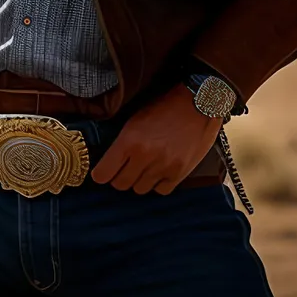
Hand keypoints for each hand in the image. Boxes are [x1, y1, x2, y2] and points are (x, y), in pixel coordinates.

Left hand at [91, 83, 222, 194]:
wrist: (197, 105)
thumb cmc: (163, 107)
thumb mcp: (134, 119)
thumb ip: (121, 141)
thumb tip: (108, 159)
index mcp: (129, 140)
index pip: (104, 173)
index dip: (100, 174)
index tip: (101, 173)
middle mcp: (144, 157)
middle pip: (120, 184)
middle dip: (118, 177)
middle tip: (121, 169)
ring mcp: (163, 168)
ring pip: (140, 189)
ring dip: (138, 181)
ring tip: (142, 167)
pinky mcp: (180, 174)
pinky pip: (160, 191)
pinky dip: (157, 184)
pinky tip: (158, 171)